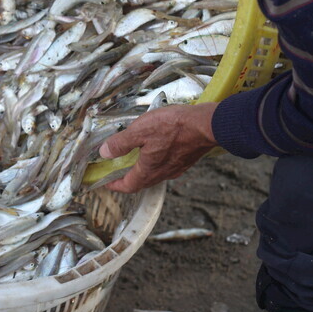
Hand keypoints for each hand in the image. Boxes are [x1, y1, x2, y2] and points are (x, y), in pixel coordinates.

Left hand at [99, 103, 217, 192]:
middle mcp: (163, 173)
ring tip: (135, 159)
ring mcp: (176, 168)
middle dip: (128, 178)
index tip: (106, 183)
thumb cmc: (175, 127)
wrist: (208, 125)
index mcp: (149, 170)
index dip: (115, 186)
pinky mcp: (186, 159)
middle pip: (141, 182)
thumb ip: (121, 143)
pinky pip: (166, 165)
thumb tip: (105, 152)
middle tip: (117, 172)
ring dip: (142, 170)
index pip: (128, 186)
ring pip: (154, 174)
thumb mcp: (140, 130)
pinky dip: (156, 162)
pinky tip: (156, 149)